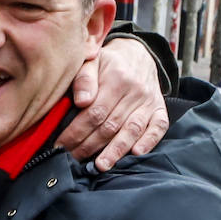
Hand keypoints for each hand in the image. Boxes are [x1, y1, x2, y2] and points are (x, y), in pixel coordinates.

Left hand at [60, 37, 168, 171]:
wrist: (137, 54)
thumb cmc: (107, 63)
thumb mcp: (91, 62)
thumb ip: (84, 80)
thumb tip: (81, 101)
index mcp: (117, 78)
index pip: (94, 112)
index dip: (76, 132)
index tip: (61, 145)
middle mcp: (136, 90)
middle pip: (110, 125)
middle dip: (89, 145)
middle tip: (73, 159)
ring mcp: (149, 101)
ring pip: (132, 130)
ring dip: (116, 150)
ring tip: (101, 165)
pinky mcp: (159, 108)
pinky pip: (158, 127)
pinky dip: (148, 141)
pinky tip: (135, 154)